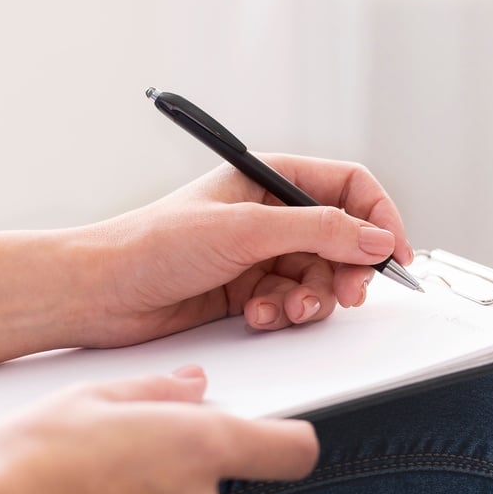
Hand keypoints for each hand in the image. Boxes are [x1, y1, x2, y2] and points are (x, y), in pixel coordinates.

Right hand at [0, 367, 316, 493]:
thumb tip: (192, 385)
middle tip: (136, 445)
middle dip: (192, 462)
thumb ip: (159, 390)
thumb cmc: (26, 464)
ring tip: (100, 477)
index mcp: (203, 446)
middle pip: (227, 479)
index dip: (287, 439)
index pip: (295, 449)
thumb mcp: (93, 397)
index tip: (275, 431)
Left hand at [85, 155, 414, 345]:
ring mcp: (263, 253)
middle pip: (344, 238)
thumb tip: (376, 238)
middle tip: (347, 294)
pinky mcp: (252, 289)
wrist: (99, 294)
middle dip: (349, 269)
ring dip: (314, 298)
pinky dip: (285, 313)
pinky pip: (294, 301)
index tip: (393, 254)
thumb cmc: (153, 244)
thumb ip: (319, 230)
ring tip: (290, 310)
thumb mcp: (246, 230)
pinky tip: (259, 315)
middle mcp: (273, 213)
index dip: (379, 218)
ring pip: (322, 276)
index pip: (350, 187)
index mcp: (271, 178)